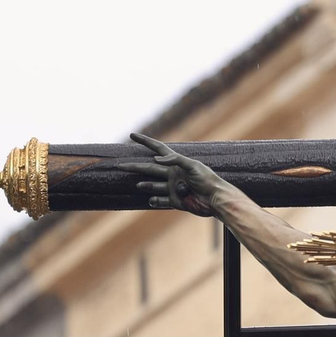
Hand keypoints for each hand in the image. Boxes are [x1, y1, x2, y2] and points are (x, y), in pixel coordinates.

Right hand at [115, 133, 229, 217]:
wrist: (215, 199)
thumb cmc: (207, 179)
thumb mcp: (192, 166)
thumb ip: (175, 160)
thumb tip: (156, 158)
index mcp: (176, 162)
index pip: (157, 148)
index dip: (145, 141)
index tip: (132, 135)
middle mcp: (172, 174)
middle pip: (149, 168)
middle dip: (135, 166)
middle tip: (120, 165)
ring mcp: (172, 187)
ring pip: (153, 185)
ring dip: (145, 185)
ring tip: (138, 184)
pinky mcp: (174, 201)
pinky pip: (160, 201)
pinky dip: (155, 200)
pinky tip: (152, 199)